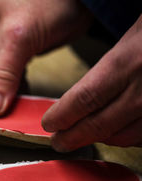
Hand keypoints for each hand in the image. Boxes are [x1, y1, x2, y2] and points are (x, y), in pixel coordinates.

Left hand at [42, 15, 141, 150]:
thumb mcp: (131, 37)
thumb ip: (108, 67)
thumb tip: (80, 97)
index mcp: (127, 62)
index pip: (84, 99)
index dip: (62, 116)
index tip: (49, 123)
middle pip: (99, 125)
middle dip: (73, 138)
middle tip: (58, 142)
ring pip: (124, 136)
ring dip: (98, 139)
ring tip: (81, 137)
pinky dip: (126, 138)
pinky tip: (114, 134)